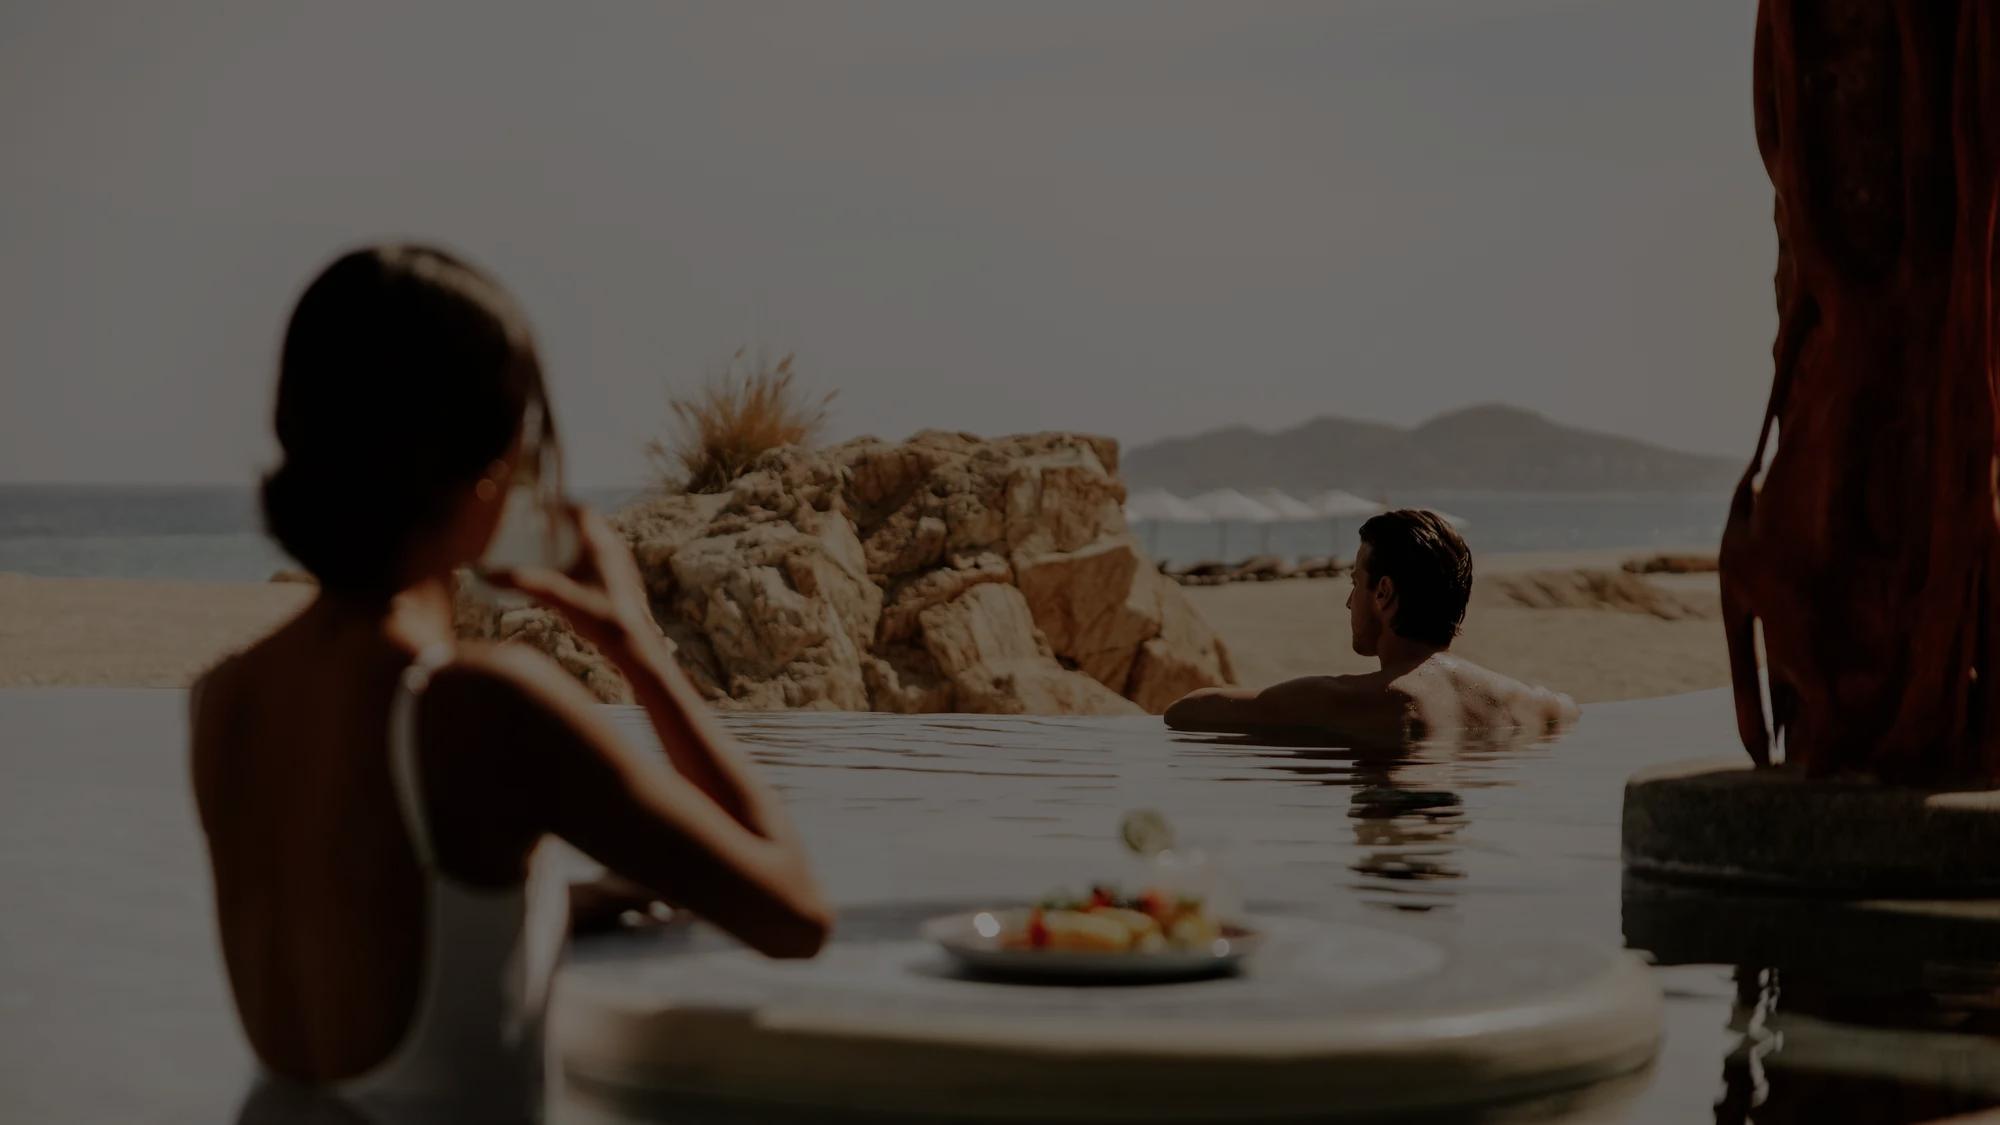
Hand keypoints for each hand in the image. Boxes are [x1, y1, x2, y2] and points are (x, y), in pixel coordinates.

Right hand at [485, 506, 662, 661]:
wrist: (635, 644)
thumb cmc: (600, 617)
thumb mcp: (558, 597)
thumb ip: (525, 584)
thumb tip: (488, 575)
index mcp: (600, 545)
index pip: (582, 511)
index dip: (563, 506)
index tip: (544, 508)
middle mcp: (615, 550)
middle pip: (590, 525)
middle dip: (567, 523)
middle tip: (546, 528)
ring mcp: (623, 566)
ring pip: (600, 542)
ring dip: (579, 541)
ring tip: (557, 550)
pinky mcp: (625, 582)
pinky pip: (606, 560)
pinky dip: (589, 559)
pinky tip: (576, 578)